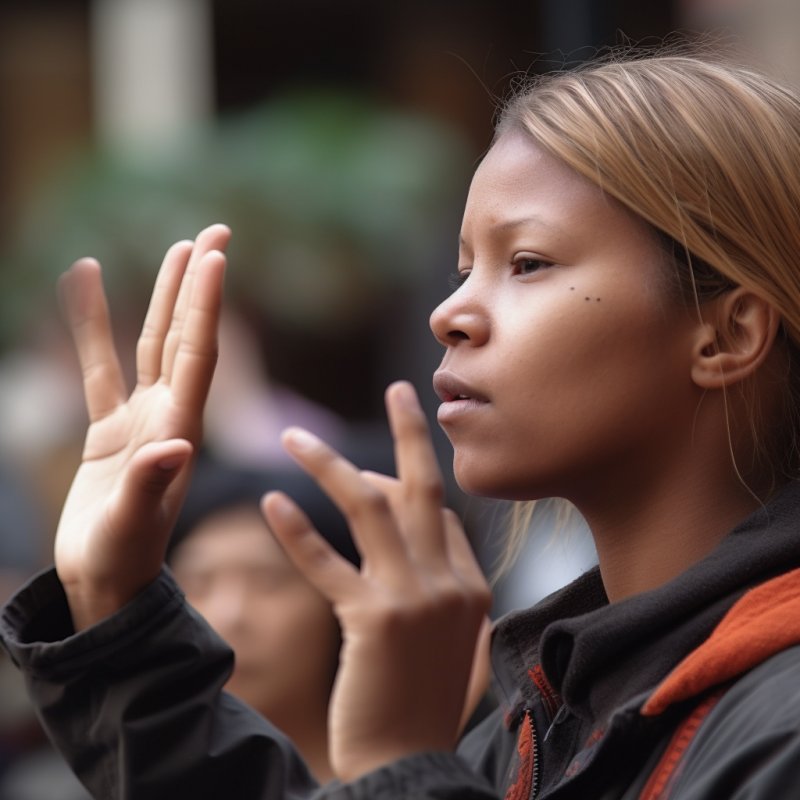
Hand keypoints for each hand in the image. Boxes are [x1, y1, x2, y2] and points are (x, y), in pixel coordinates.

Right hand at [55, 224, 229, 630]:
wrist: (107, 584)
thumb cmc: (122, 561)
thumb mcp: (132, 526)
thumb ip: (148, 485)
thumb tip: (174, 446)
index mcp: (181, 429)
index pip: (197, 354)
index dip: (206, 305)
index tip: (216, 256)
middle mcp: (169, 415)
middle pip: (186, 335)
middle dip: (200, 286)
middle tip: (216, 233)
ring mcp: (141, 419)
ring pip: (152, 343)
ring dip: (164, 296)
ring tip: (177, 248)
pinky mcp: (112, 430)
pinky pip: (101, 367)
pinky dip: (94, 326)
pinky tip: (86, 284)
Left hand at [261, 381, 491, 780]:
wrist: (409, 769)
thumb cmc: (419, 704)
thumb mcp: (449, 637)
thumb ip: (442, 579)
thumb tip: (415, 525)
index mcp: (473, 586)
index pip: (440, 512)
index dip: (407, 481)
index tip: (375, 468)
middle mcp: (451, 583)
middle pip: (424, 489)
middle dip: (411, 432)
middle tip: (400, 388)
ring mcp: (416, 600)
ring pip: (371, 509)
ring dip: (329, 467)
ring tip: (292, 437)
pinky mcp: (374, 623)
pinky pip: (328, 564)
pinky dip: (298, 531)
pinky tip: (271, 504)